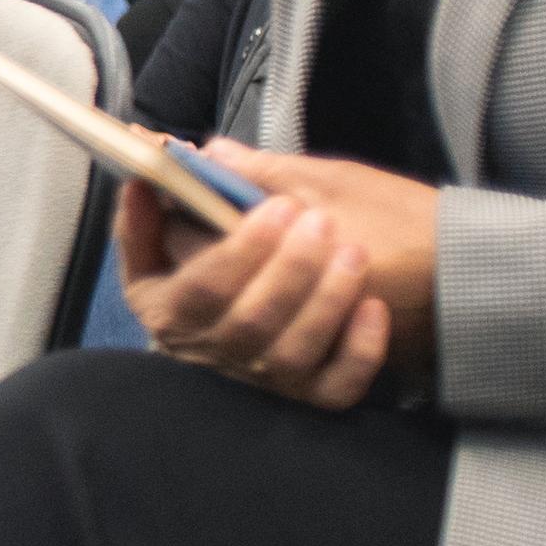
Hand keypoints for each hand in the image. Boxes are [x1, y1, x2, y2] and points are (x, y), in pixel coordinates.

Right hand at [119, 145, 434, 407]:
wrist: (369, 275)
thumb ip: (223, 180)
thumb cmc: (281, 230)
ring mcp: (262, 373)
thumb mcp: (253, 198)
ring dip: (323, 302)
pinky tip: (373, 309)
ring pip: (287, 354)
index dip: (236, 251)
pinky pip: (333, 387)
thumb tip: (190, 154)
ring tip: (354, 253)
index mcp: (172, 303)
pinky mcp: (310, 391)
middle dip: (287, 269)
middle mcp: (212, 345)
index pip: (196, 288)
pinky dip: (356, 351)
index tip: (278, 207)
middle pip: (244, 321)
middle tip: (320, 221)